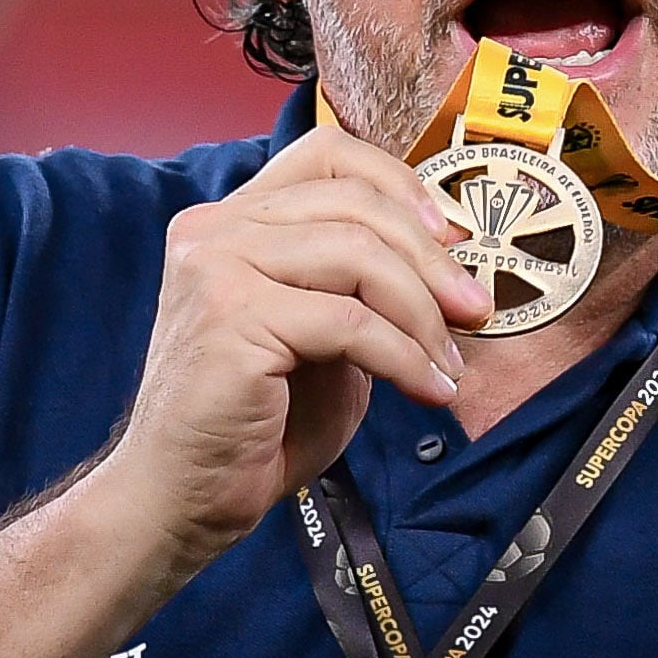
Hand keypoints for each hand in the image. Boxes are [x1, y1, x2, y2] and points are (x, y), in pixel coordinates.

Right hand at [102, 128, 490, 576]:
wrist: (182, 501)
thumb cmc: (253, 427)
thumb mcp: (323, 339)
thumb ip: (362, 291)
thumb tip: (449, 267)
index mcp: (230, 222)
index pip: (326, 156)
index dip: (399, 185)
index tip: (449, 241)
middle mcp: (213, 230)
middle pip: (354, 203)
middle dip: (432, 260)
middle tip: (476, 312)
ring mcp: (215, 267)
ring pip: (359, 256)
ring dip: (423, 314)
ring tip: (449, 363)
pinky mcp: (230, 318)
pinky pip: (350, 323)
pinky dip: (404, 357)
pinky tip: (428, 389)